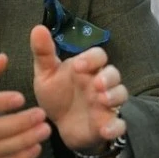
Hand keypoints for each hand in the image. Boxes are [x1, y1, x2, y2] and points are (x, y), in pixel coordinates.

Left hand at [30, 25, 126, 155]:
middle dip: (108, 78)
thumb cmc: (57, 95)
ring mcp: (107, 104)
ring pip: (121, 95)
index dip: (92, 59)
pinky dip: (115, 126)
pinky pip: (119, 125)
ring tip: (102, 101)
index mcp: (88, 69)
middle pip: (114, 74)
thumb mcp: (46, 75)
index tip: (78, 66)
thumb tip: (37, 28)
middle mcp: (101, 84)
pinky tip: (104, 129)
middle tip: (96, 84)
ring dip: (114, 96)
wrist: (61, 126)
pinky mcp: (107, 124)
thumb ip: (44, 53)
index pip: (98, 56)